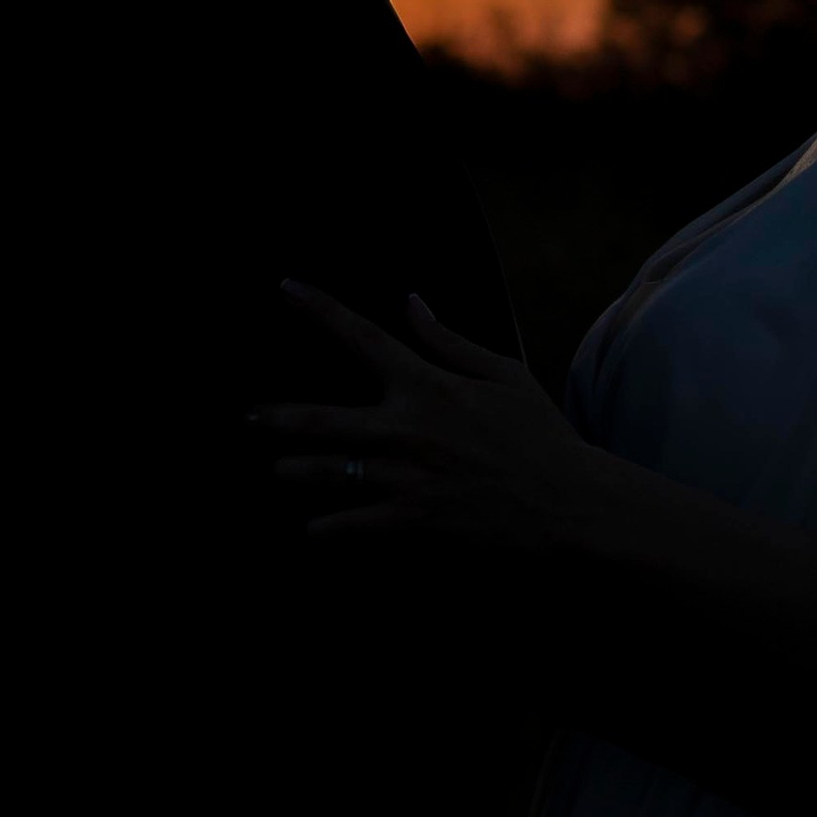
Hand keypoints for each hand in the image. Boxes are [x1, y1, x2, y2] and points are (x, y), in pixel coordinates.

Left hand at [257, 286, 603, 550]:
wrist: (568, 504)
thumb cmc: (540, 437)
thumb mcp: (503, 374)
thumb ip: (448, 340)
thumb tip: (410, 301)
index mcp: (429, 385)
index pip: (362, 336)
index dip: (319, 308)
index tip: (284, 286)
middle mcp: (408, 429)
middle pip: (320, 418)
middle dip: (276, 418)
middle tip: (247, 418)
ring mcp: (406, 478)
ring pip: (327, 474)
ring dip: (295, 473)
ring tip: (279, 472)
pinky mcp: (412, 522)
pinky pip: (351, 525)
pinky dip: (326, 528)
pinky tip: (314, 529)